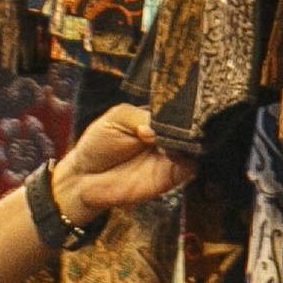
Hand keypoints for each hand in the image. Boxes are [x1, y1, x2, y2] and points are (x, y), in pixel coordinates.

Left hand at [52, 104, 194, 221]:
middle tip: (170, 125)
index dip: (183, 105)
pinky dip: (186, 160)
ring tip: (166, 140)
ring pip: (196, 145)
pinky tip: (169, 154)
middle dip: (187, 123)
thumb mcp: (118, 118)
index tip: (177, 106)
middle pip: (194, 125)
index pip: (181, 107)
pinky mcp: (172, 176)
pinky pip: (190, 167)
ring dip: (187, 141)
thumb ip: (142, 118)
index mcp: (159, 116)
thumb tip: (161, 128)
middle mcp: (170, 135)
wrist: (86, 177)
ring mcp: (172, 155)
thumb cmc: (100, 143)